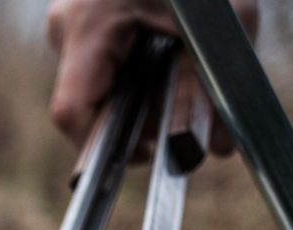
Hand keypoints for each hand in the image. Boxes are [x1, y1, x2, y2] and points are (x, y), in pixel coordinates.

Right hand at [44, 0, 256, 155]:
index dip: (108, 147)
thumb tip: (218, 152)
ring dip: (137, 87)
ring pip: (96, 80)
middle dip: (134, 113)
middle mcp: (67, 22)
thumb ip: (216, 88)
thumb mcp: (225, 19)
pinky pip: (101, 56)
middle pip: (88, 100)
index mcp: (88, 23)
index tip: (150, 152)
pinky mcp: (84, 10)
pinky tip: (164, 47)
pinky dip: (135, 62)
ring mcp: (70, 14)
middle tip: (180, 106)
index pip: (72, 114)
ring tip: (177, 64)